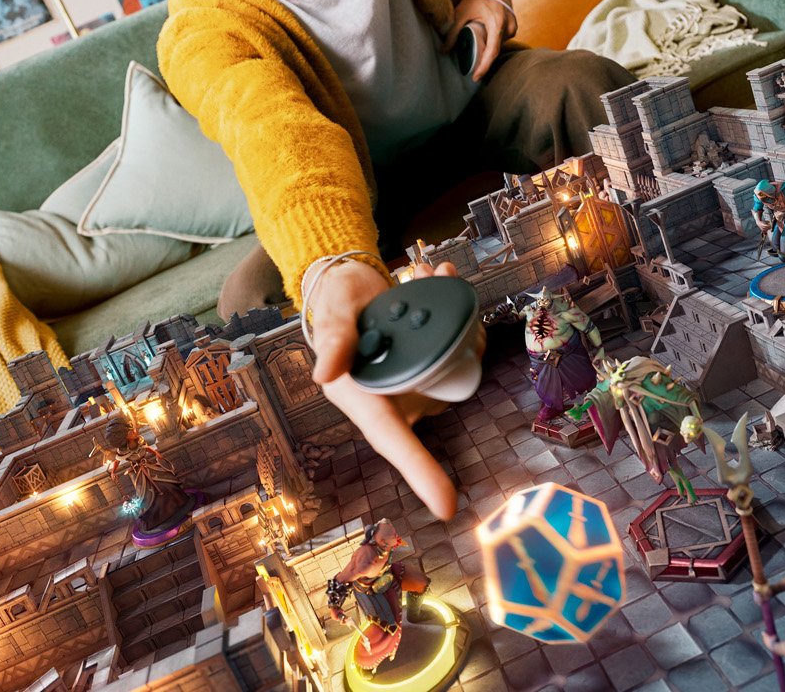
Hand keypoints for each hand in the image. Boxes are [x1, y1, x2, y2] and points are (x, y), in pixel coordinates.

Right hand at [306, 259, 462, 520]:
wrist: (347, 282)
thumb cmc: (335, 305)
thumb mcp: (330, 315)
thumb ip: (331, 340)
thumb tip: (324, 374)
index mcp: (365, 397)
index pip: (392, 439)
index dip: (419, 471)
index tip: (446, 507)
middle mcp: (395, 393)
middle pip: (442, 391)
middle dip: (459, 347)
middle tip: (449, 299)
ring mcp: (418, 374)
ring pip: (457, 361)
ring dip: (458, 319)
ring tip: (435, 277)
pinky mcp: (433, 353)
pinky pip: (459, 340)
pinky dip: (458, 308)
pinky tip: (444, 277)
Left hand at [444, 0, 513, 80]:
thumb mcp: (462, 12)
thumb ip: (453, 32)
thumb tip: (444, 50)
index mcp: (497, 24)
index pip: (492, 52)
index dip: (484, 67)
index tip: (476, 78)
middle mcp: (509, 26)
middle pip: (494, 49)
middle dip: (483, 58)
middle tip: (470, 63)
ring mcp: (513, 25)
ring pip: (499, 44)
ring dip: (488, 46)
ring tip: (476, 45)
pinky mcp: (513, 23)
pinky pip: (502, 38)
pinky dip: (493, 40)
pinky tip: (484, 37)